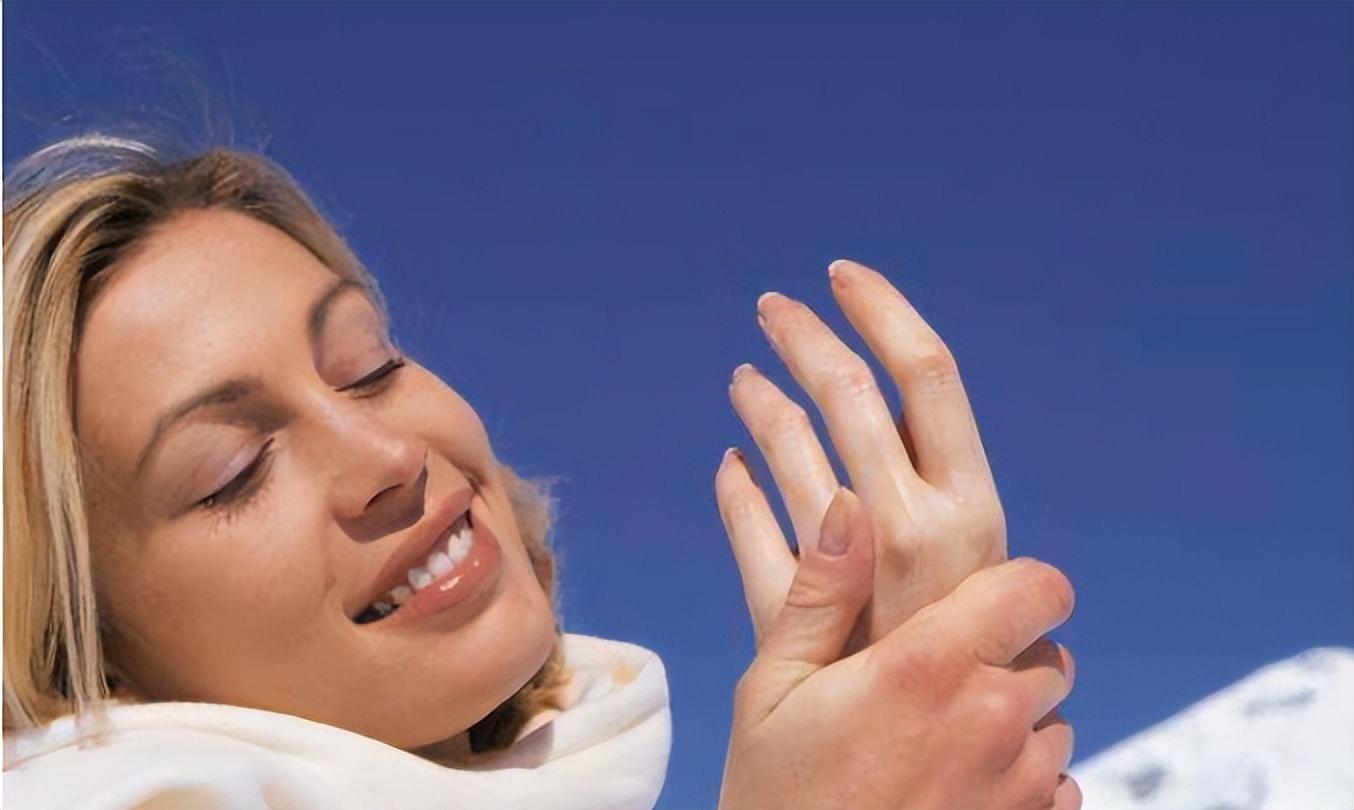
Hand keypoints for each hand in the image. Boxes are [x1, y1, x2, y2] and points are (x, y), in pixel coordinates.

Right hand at [718, 489, 1079, 808]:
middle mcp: (990, 722)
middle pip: (1050, 655)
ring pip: (1055, 723)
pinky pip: (1055, 786)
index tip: (984, 597)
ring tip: (936, 741)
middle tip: (934, 679)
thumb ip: (820, 592)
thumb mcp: (771, 689)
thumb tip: (847, 504)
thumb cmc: (776, 800)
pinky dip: (1020, 779)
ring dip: (1014, 720)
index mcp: (928, 668)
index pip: (1037, 589)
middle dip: (1005, 655)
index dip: (1020, 584)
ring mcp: (1016, 788)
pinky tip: (952, 789)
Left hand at [720, 258, 1005, 652]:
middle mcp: (912, 529)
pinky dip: (736, 494)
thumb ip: (939, 508)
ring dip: (762, 404)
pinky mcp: (792, 615)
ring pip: (790, 449)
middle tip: (771, 307)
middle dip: (808, 339)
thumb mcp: (978, 585)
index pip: (928, 374)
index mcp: (973, 510)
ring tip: (740, 375)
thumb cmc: (968, 680)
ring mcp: (847, 570)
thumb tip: (888, 429)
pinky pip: (750, 533)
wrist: (925, 782)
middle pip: (850, 393)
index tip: (842, 275)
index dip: (883, 314)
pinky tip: (726, 465)